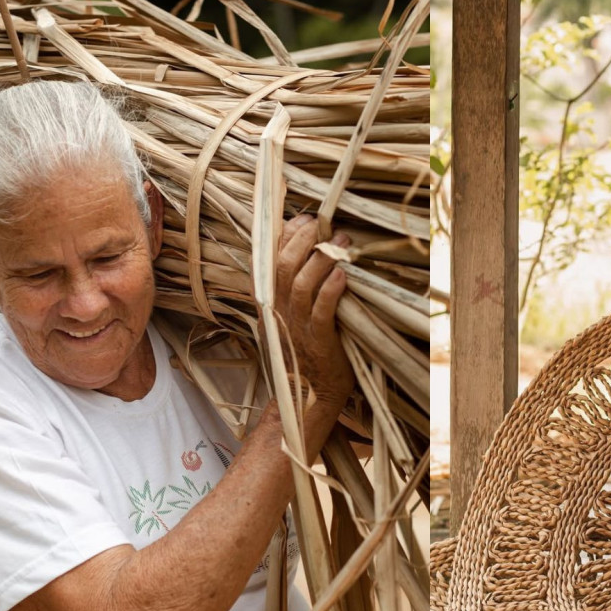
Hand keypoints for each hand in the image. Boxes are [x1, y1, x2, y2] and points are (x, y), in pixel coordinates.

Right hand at [273, 215, 354, 424]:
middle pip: (283, 264)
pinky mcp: (317, 340)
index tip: (306, 219)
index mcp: (268, 299)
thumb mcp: (287, 313)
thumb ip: (289, 283)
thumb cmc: (304, 346)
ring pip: (301, 283)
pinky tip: (342, 275)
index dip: (286, 234)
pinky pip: (321, 310)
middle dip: (305, 238)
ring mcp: (295, 325)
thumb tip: (307, 246)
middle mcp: (277, 309)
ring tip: (343, 243)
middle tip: (326, 226)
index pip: (268, 257)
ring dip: (323, 258)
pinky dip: (330, 290)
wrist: (308, 391)